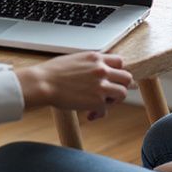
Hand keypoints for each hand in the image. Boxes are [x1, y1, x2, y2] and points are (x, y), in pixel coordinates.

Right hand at [16, 51, 133, 119]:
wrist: (44, 83)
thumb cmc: (53, 72)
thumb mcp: (75, 59)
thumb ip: (90, 63)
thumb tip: (96, 70)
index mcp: (95, 57)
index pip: (120, 61)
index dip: (117, 71)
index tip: (112, 78)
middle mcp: (101, 69)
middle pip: (127, 77)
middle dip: (120, 85)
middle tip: (110, 92)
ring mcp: (101, 85)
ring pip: (123, 93)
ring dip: (113, 100)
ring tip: (101, 103)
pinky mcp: (97, 101)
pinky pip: (106, 110)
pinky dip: (99, 114)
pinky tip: (90, 114)